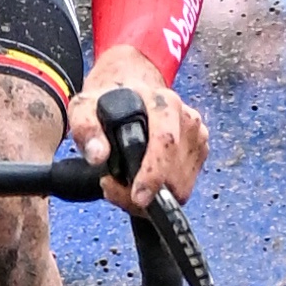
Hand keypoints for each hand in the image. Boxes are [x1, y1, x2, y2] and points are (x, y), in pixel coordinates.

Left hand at [68, 47, 207, 209]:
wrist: (130, 89)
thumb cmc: (109, 102)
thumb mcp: (85, 108)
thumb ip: (86, 129)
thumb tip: (98, 155)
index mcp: (163, 103)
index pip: (166, 143)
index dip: (152, 175)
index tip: (137, 196)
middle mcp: (187, 119)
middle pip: (175, 175)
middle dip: (147, 193)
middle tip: (115, 189)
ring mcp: (197, 136)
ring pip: (181, 188)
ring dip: (153, 196)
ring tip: (125, 182)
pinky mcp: (201, 151)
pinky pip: (184, 188)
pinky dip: (162, 193)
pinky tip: (142, 179)